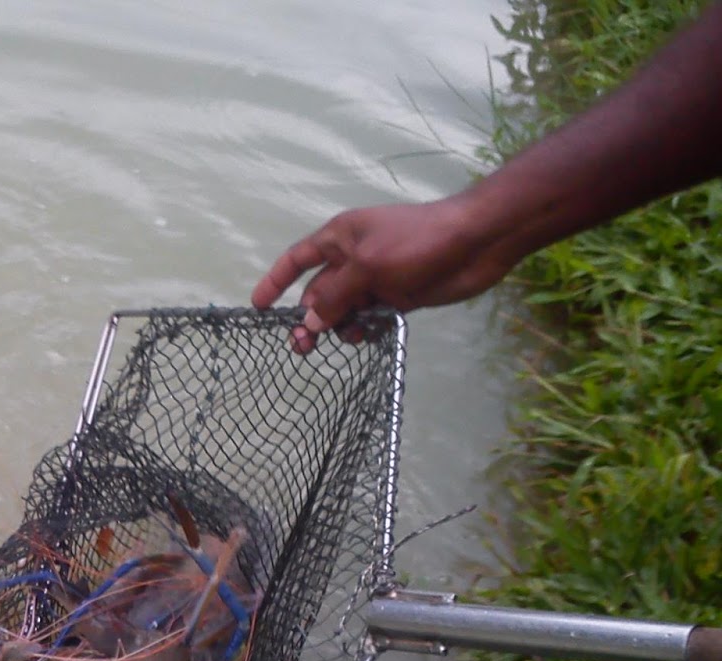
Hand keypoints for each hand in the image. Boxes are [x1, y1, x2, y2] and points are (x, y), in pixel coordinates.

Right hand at [250, 195, 514, 351]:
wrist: (475, 243)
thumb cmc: (416, 244)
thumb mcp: (367, 267)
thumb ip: (335, 297)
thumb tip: (310, 323)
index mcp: (339, 239)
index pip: (296, 260)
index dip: (275, 282)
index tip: (258, 309)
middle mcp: (352, 259)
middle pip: (318, 293)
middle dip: (308, 319)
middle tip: (302, 348)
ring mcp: (374, 279)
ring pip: (342, 310)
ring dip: (339, 328)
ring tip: (350, 339)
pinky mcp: (397, 297)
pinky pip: (368, 318)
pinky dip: (364, 329)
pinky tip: (370, 336)